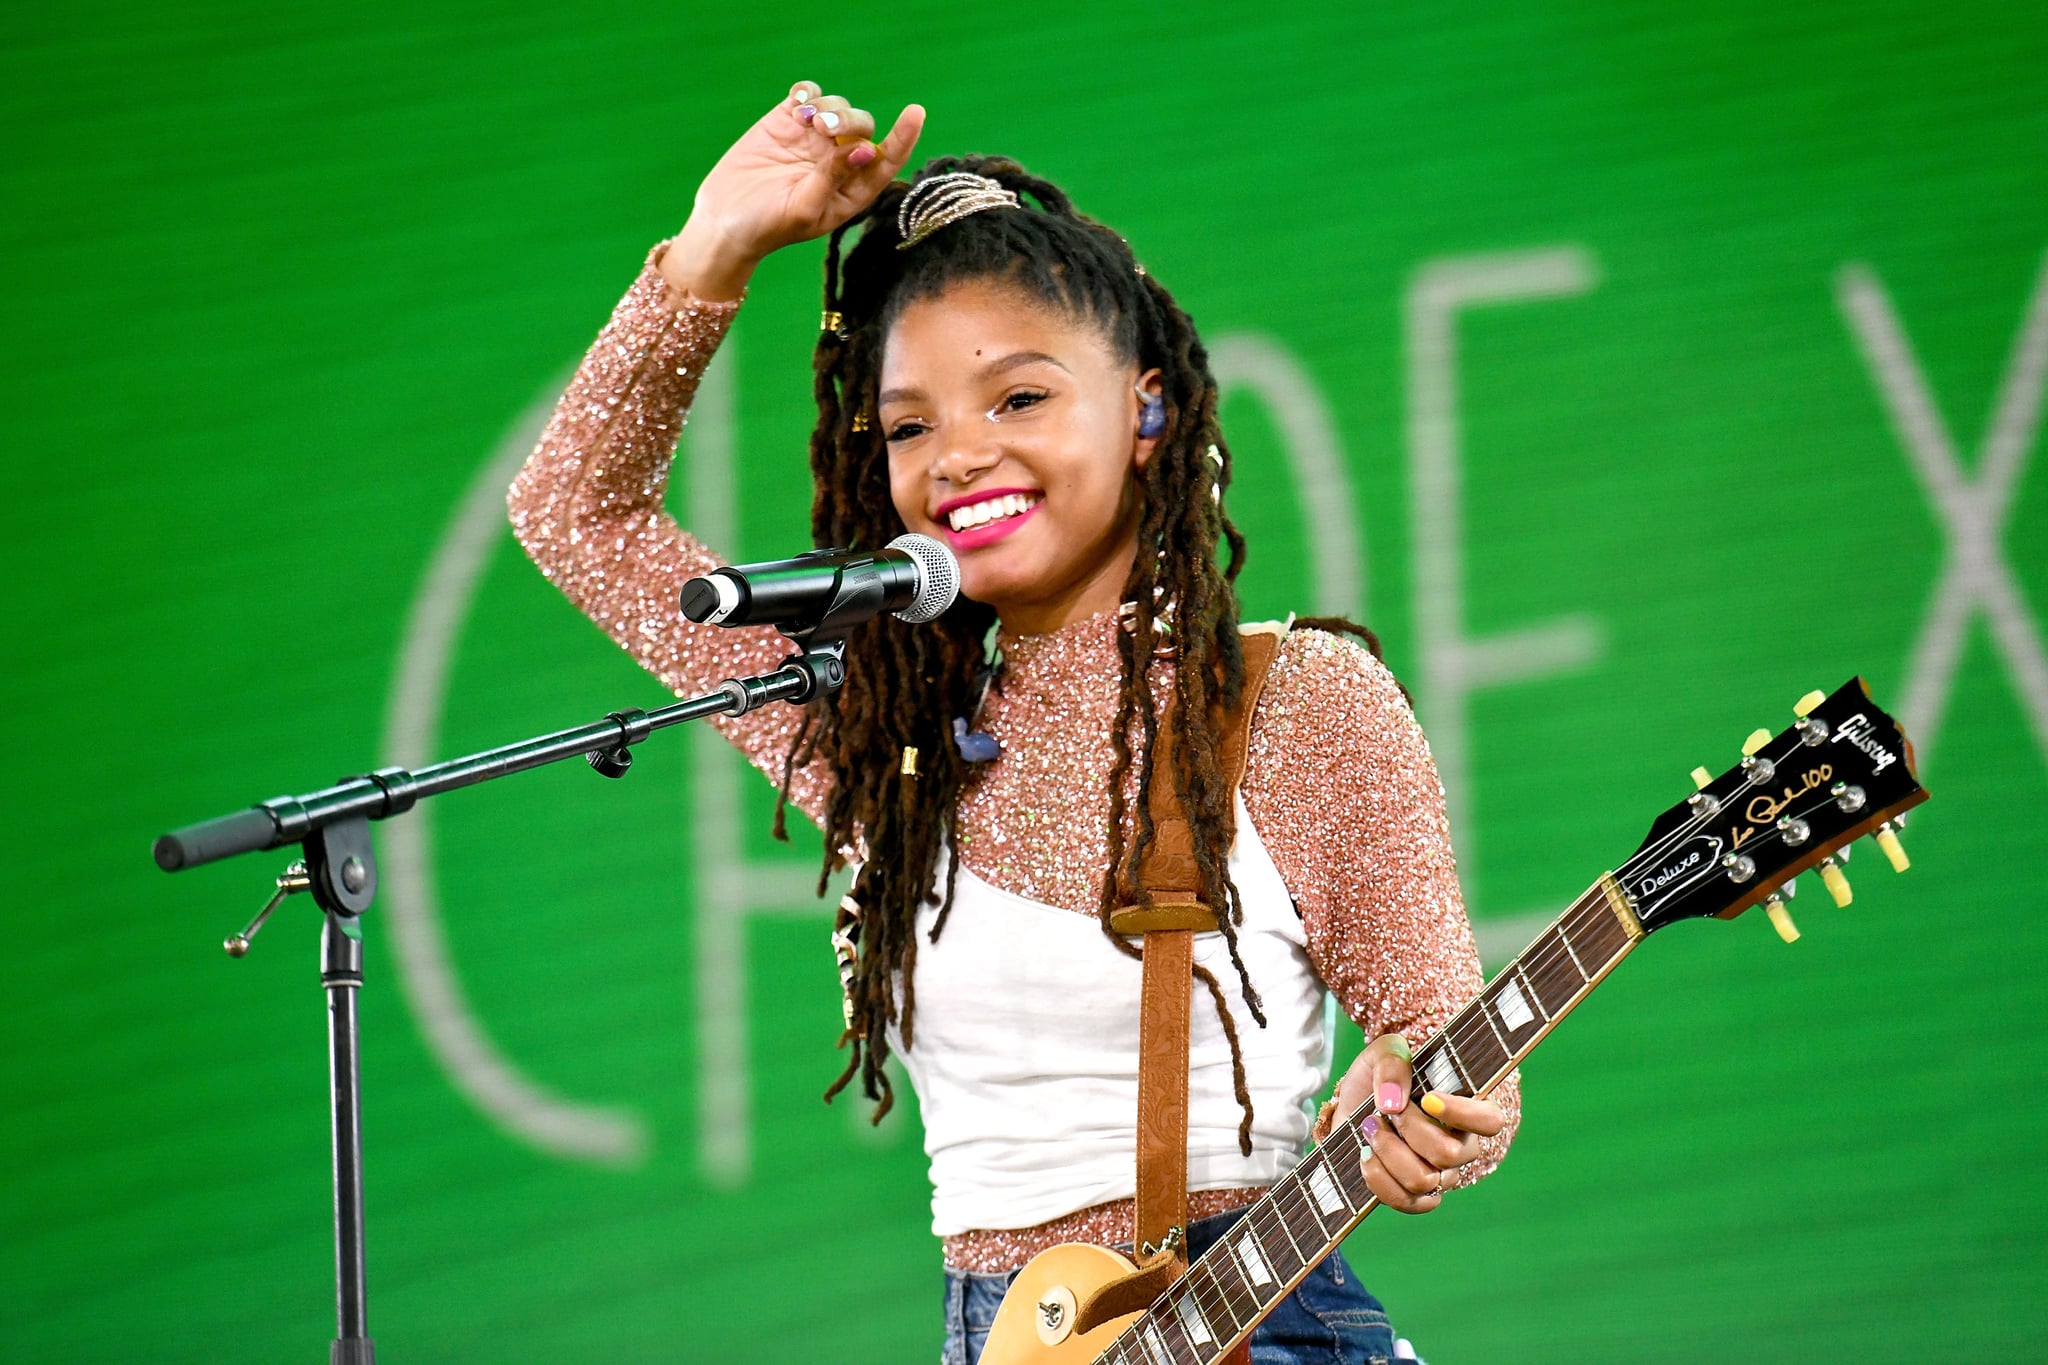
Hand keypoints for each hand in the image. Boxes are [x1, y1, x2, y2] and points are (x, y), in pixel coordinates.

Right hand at [663, 82, 925, 300]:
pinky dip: (808, 93)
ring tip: (805, 121)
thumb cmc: (768, 226)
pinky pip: (808, 95)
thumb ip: (835, 176)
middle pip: (862, 126)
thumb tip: (868, 148)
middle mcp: (838, 162)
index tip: (915, 112)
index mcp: (852, 190)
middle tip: (824, 129)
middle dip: (849, 121)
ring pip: (837, 107)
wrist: (723, 221)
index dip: (904, 136)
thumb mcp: (805, 207)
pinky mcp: (785, 122)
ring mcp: (812, 140)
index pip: (888, 159)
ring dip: (828, 107)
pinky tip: (798, 105)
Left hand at [1311, 1033, 1506, 1213]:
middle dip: (1409, 1129)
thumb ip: (1392, 1063)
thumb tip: (1394, 1101)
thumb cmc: (1379, 1078)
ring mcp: (1439, 1175)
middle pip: (1448, 1154)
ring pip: (1423, 1180)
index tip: (1428, 1098)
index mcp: (1466, 1108)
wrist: (1352, 1107)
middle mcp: (1460, 1146)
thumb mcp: (1383, 1053)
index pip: (1490, 1120)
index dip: (1463, 1114)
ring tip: (1368, 1127)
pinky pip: (1404, 1202)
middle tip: (1385, 1110)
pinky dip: (1378, 1178)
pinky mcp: (1413, 1196)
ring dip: (1388, 1151)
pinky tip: (1365, 1154)